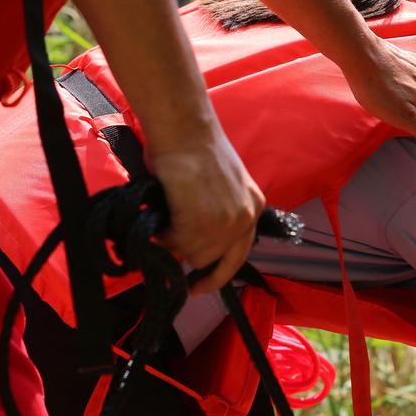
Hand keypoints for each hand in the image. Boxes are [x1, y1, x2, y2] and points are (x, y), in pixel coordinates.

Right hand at [147, 124, 264, 293]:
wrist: (184, 128)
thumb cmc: (190, 149)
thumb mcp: (216, 186)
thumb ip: (213, 214)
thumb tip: (188, 243)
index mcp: (253, 206)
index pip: (238, 255)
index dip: (216, 275)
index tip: (195, 287)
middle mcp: (247, 216)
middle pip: (209, 258)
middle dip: (184, 249)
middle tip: (167, 226)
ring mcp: (228, 220)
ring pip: (191, 253)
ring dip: (172, 239)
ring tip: (166, 210)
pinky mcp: (206, 219)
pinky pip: (177, 243)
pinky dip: (163, 232)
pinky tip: (163, 208)